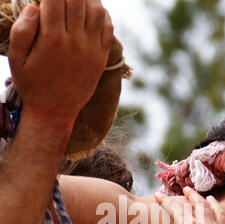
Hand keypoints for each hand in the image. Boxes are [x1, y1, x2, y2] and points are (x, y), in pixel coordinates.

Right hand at [8, 0, 113, 122]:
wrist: (54, 112)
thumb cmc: (32, 85)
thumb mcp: (16, 60)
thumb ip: (21, 30)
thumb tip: (35, 7)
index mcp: (52, 39)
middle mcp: (75, 42)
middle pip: (77, 0)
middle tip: (59, 0)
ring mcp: (92, 50)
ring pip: (96, 10)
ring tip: (75, 0)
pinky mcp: (101, 58)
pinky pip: (108, 28)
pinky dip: (101, 14)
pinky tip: (90, 12)